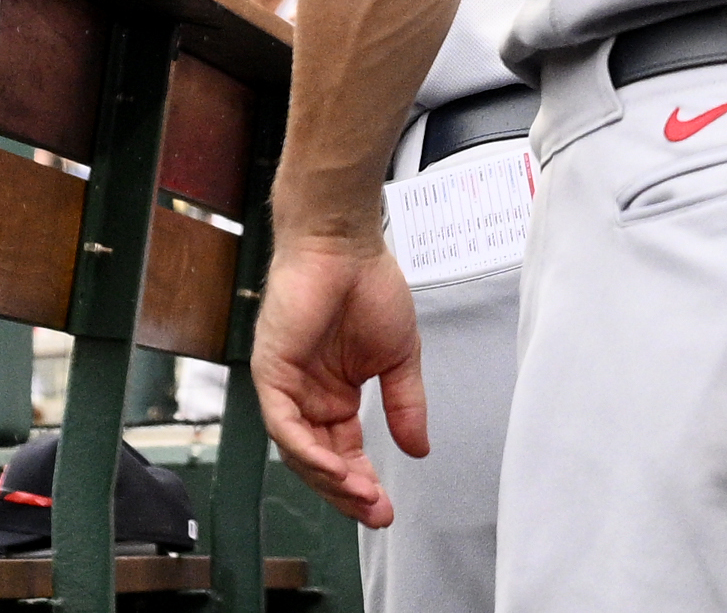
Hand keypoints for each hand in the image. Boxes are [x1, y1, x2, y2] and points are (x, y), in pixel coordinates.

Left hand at [252, 231, 424, 526]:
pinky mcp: (271, 376)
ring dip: (331, 479)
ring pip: (300, 452)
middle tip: (377, 513)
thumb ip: (406, 405)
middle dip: (348, 492)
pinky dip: (308, 451)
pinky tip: (336, 467)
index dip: (364, 481)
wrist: (345, 248)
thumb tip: (419, 450)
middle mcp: (306, 398)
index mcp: (334, 395)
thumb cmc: (370, 287)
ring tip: (364, 495)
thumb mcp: (400, 357)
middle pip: (320, 461)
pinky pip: (284, 426)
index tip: (388, 506)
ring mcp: (285, 389)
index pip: (345, 452)